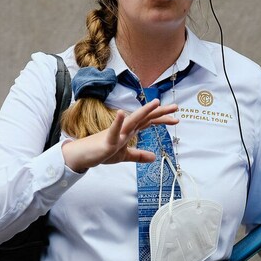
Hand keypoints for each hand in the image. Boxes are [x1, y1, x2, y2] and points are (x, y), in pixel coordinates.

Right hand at [61, 98, 178, 172]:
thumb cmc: (102, 151)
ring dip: (144, 111)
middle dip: (160, 112)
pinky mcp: (107, 140)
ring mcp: (116, 133)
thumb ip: (139, 155)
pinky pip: (113, 131)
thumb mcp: (125, 155)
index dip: (162, 119)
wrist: (84, 155)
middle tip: (176, 107)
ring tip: (155, 103)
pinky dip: (118, 122)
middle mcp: (125, 128)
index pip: (149, 122)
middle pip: (145, 118)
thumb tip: (154, 158)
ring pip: (132, 120)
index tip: (176, 119)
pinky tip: (122, 114)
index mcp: (130, 130)